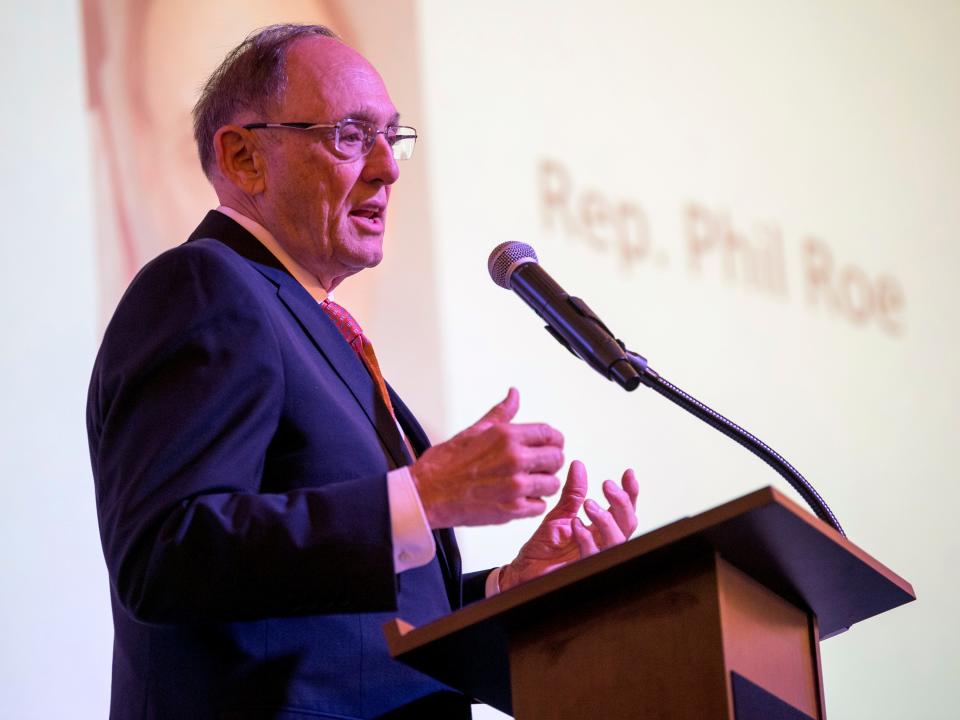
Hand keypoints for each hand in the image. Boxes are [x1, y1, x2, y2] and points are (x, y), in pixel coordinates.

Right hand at [410, 388, 564, 527]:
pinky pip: (540, 505)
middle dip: (550, 461)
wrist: (426, 494)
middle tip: (537, 465)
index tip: (549, 445)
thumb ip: (501, 414)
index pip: (550, 434)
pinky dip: (533, 503)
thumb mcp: (474, 431)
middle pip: (556, 458)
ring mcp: (515, 485)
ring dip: (543, 483)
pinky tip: (519, 497)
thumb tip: (514, 395)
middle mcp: (514, 459)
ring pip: (552, 483)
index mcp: (506, 436)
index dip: (553, 440)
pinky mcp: (512, 509)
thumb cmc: (444, 465)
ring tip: (527, 482)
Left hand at [498, 460, 638, 591]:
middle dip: (622, 502)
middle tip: (607, 484)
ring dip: (606, 519)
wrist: (524, 570)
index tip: (628, 473)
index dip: (630, 493)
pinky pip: (593, 555)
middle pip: (628, 523)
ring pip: (618, 540)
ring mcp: (594, 557)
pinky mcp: (581, 569)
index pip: (623, 511)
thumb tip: (578, 465)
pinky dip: (587, 538)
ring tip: (589, 504)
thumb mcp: (558, 514)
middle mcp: (602, 543)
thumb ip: (572, 493)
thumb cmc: (543, 548)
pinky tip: (576, 525)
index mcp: (599, 530)